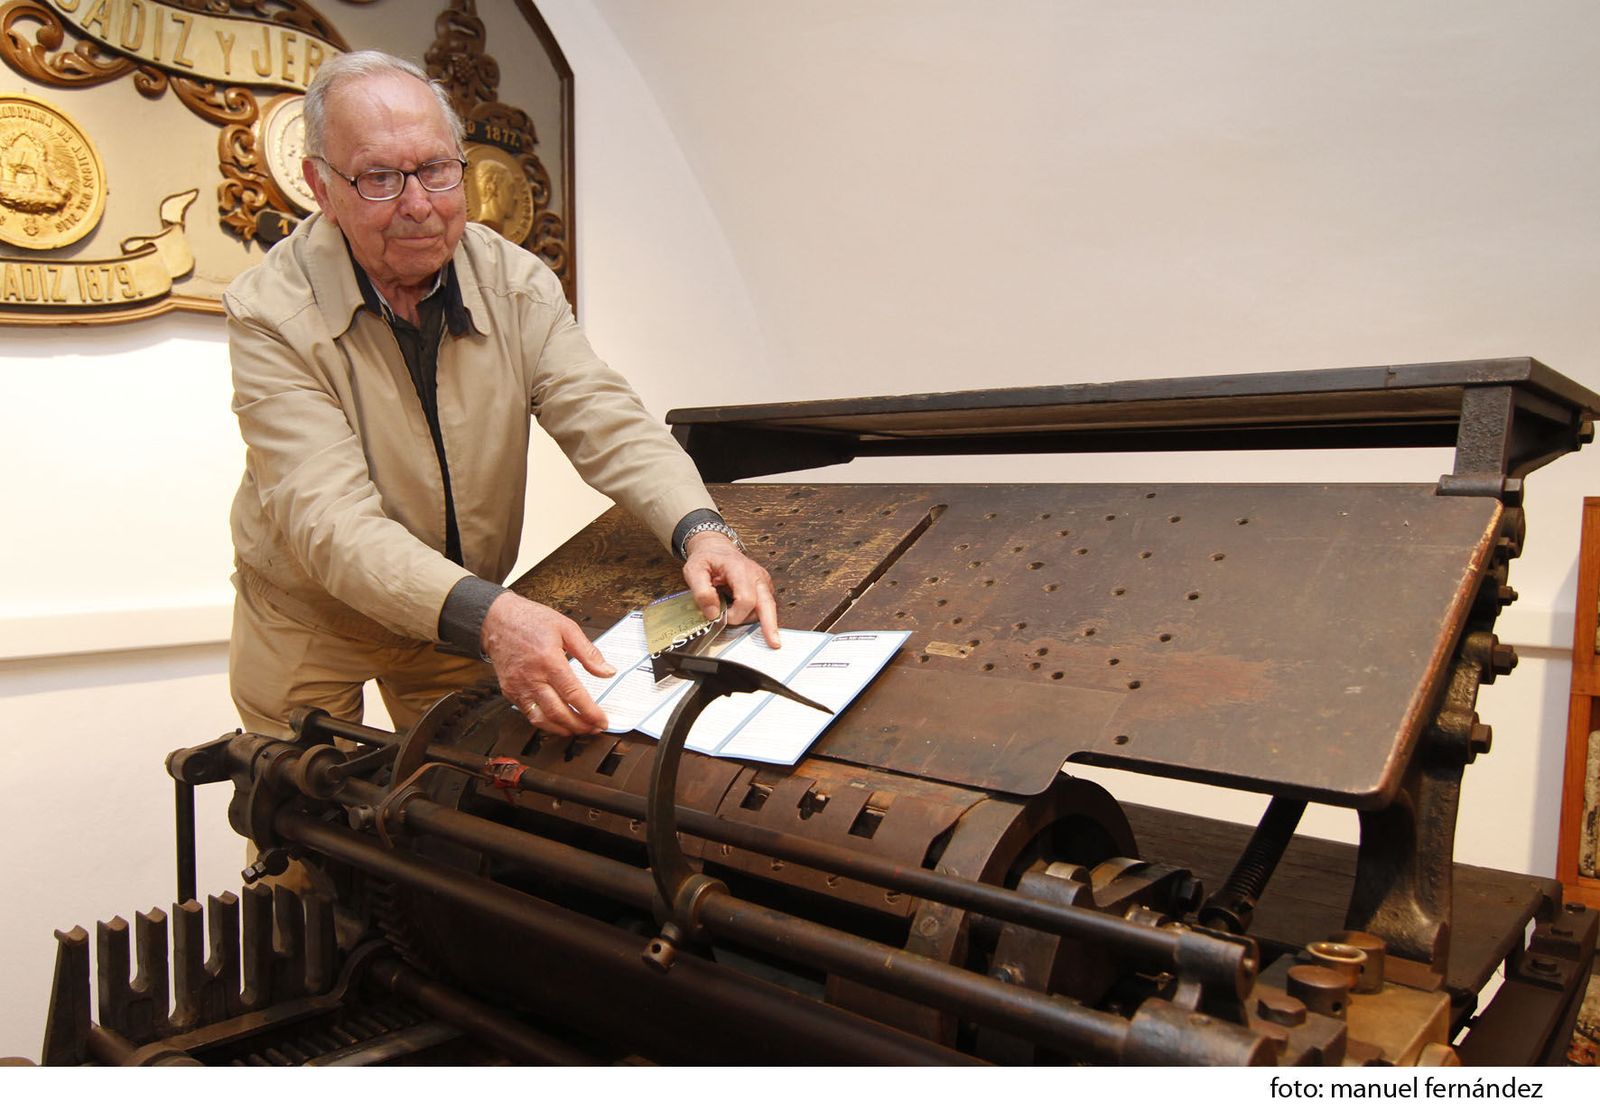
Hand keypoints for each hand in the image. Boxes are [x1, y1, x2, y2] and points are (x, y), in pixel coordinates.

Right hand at [481, 592, 612, 734]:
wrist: (496, 620)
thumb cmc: (530, 620)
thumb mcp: (566, 627)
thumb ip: (588, 652)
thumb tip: (608, 671)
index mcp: (549, 661)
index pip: (574, 695)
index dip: (590, 712)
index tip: (602, 720)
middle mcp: (532, 678)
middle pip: (559, 713)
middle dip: (580, 726)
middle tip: (594, 728)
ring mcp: (518, 687)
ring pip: (542, 720)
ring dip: (563, 729)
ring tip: (579, 729)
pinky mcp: (509, 691)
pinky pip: (528, 714)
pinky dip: (545, 723)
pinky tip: (558, 722)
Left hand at [682, 532, 780, 647]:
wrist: (716, 548)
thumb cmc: (706, 559)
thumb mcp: (693, 571)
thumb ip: (701, 592)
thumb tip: (713, 613)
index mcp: (740, 569)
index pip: (746, 598)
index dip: (735, 614)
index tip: (721, 617)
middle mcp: (756, 575)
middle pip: (768, 604)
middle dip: (770, 625)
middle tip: (774, 643)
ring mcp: (763, 581)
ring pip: (767, 608)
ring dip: (753, 619)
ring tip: (732, 614)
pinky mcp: (764, 588)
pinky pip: (764, 606)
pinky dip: (755, 615)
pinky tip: (741, 613)